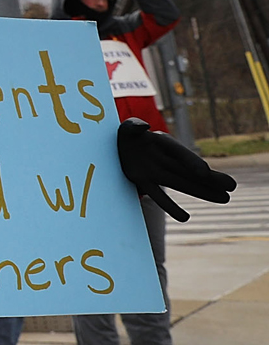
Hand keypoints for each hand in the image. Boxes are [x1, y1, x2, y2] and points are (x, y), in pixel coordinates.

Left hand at [117, 118, 235, 221]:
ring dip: (202, 192)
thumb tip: (144, 127)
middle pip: (189, 171)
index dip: (191, 162)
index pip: (179, 153)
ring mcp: (156, 171)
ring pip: (182, 183)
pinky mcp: (144, 181)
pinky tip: (185, 218)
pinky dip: (170, 206)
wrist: (112, 145)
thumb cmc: (125, 134)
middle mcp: (164, 158)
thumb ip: (133, 125)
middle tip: (232, 186)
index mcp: (163, 142)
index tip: (204, 172)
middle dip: (210, 179)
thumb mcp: (126, 126)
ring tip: (225, 199)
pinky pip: (158, 195)